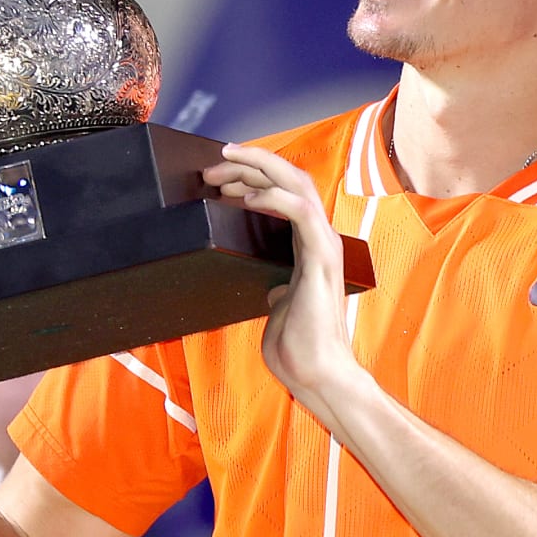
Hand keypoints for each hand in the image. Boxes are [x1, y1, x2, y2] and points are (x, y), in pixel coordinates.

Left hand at [202, 145, 364, 416]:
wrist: (315, 373)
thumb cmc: (298, 347)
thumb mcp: (281, 307)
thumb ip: (279, 290)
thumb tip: (272, 289)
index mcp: (308, 245)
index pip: (286, 192)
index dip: (255, 176)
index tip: (220, 176)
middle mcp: (319, 237)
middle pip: (290, 177)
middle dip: (251, 163)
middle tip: (214, 165)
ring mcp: (322, 244)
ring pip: (297, 183)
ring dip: (258, 169)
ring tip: (224, 168)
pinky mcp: (319, 258)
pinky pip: (300, 212)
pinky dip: (273, 197)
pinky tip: (247, 198)